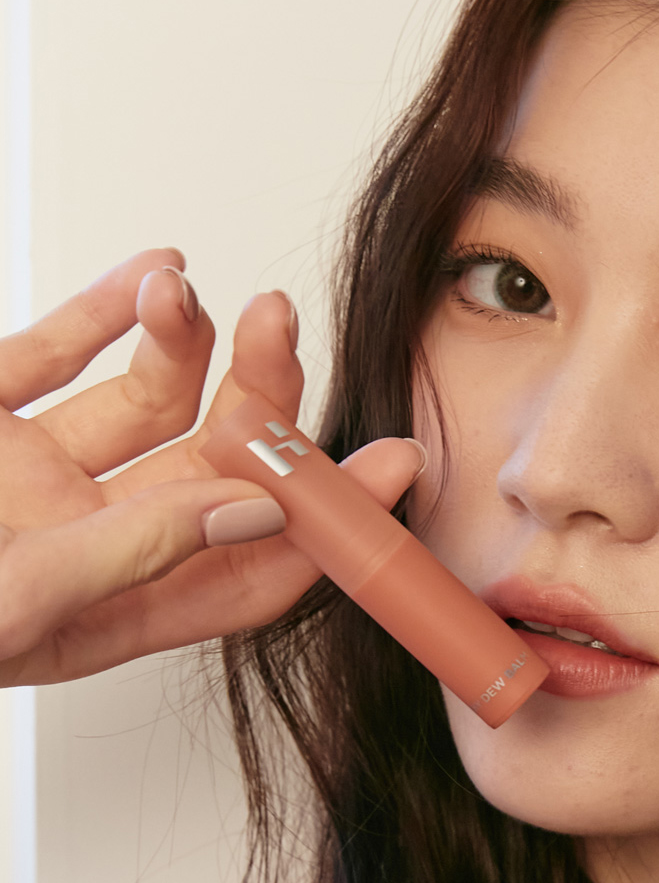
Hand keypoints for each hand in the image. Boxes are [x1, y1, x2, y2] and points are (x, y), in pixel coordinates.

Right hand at [0, 248, 424, 686]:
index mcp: (112, 608)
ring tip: (189, 289)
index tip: (397, 466)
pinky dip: (102, 314)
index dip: (331, 523)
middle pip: (216, 470)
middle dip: (259, 400)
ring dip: (179, 341)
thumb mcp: (15, 596)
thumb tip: (257, 515)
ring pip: (145, 403)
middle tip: (287, 329)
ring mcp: (36, 475)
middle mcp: (90, 540)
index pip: (254, 572)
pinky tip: (152, 274)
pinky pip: (57, 359)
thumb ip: (136, 554)